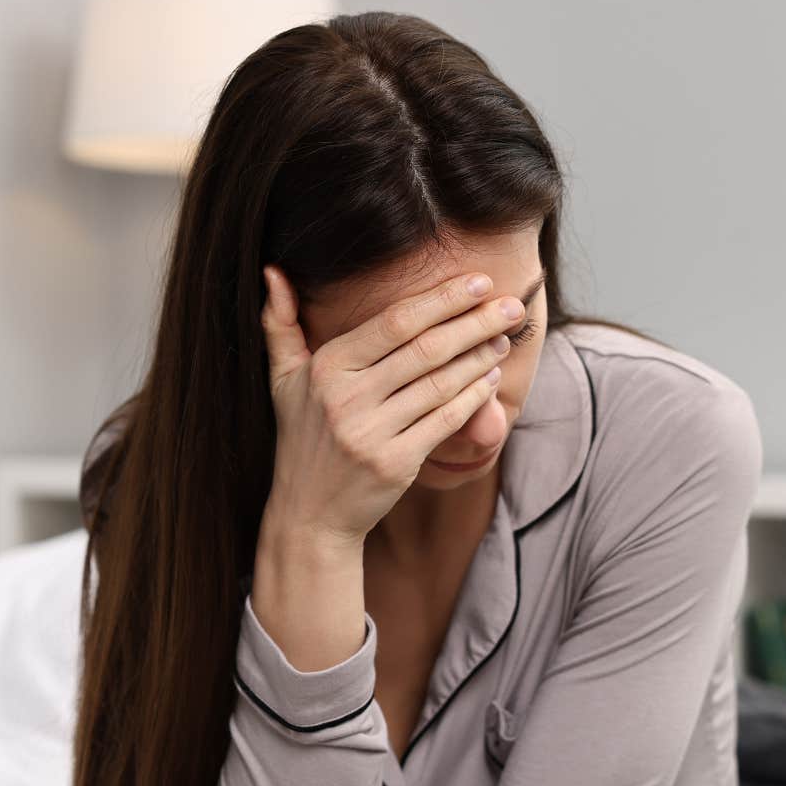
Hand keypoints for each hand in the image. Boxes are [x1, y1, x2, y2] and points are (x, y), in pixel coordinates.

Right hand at [259, 265, 522, 544]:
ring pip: (441, 383)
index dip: (441, 299)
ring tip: (505, 339)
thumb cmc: (302, 438)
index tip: (478, 282)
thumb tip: (273, 271)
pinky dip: (474, 397)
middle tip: (512, 306)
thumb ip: (279, 324)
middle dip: (475, 323)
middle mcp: (346, 398)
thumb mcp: (282, 380)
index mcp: (326, 368)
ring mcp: (371, 432)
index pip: (394, 322)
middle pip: (426, 348)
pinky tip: (490, 379)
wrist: (308, 514)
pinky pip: (445, 421)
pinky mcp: (394, 463)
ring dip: (481, 357)